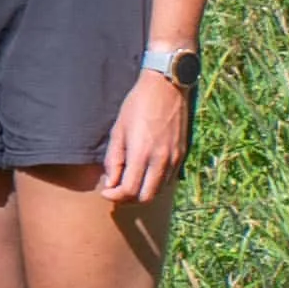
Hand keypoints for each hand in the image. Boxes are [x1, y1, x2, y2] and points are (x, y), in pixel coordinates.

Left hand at [94, 68, 189, 204]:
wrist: (166, 88)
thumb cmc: (137, 105)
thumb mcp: (118, 130)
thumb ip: (113, 159)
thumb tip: (111, 183)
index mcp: (142, 154)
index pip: (129, 190)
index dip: (115, 197)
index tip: (106, 193)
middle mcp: (161, 160)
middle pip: (146, 197)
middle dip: (129, 200)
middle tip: (117, 192)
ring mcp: (174, 158)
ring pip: (159, 190)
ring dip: (143, 193)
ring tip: (129, 184)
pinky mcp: (182, 155)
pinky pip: (169, 179)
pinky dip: (156, 184)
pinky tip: (145, 175)